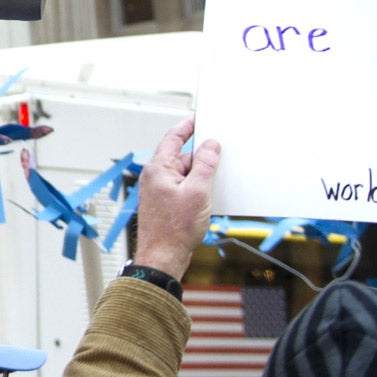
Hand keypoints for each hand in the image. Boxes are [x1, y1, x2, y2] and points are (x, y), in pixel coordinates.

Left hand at [137, 116, 218, 279]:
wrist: (163, 257)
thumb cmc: (174, 229)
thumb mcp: (198, 192)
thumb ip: (205, 166)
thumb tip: (210, 145)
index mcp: (158, 168)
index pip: (173, 138)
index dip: (188, 126)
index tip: (200, 118)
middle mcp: (156, 177)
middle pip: (182, 157)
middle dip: (201, 156)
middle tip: (221, 154)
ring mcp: (160, 191)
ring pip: (185, 174)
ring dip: (201, 176)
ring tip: (215, 183)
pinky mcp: (166, 204)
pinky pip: (185, 188)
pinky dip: (197, 189)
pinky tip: (208, 198)